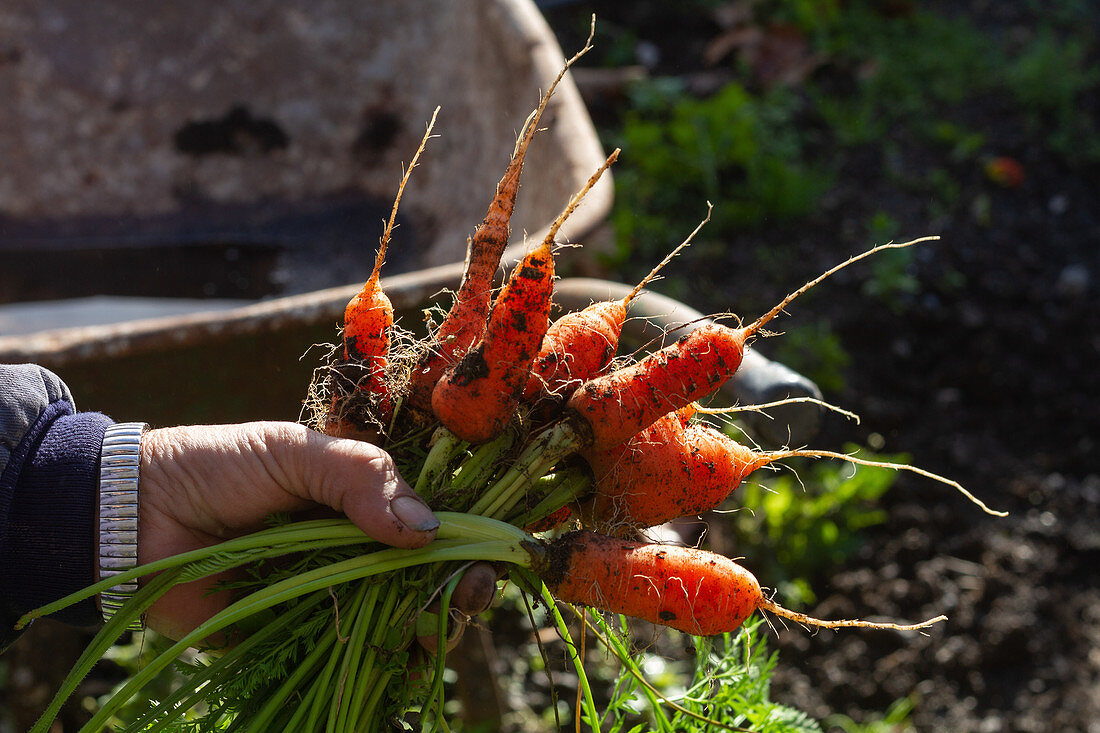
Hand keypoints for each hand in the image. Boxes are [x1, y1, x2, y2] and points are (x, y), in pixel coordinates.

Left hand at [136, 422, 494, 640]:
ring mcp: (330, 596)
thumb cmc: (217, 466)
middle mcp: (356, 550)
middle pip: (428, 578)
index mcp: (363, 501)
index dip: (468, 540)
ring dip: (429, 633)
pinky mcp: (296, 637)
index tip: (489, 556)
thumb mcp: (294, 451)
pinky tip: (401, 668)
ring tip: (432, 633)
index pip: (434, 522)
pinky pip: (349, 658)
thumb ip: (361, 478)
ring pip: (399, 622)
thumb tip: (426, 529)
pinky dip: (383, 669)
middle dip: (458, 591)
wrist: (133, 514)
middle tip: (465, 599)